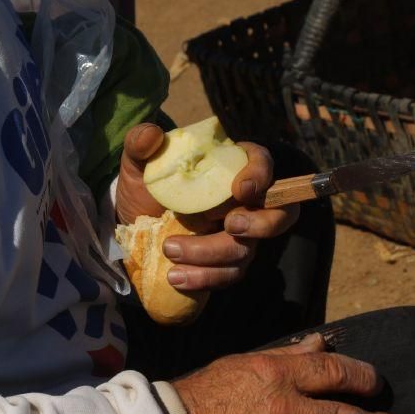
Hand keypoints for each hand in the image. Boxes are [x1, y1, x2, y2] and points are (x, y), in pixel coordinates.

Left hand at [116, 123, 299, 289]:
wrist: (133, 228)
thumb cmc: (144, 189)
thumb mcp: (137, 164)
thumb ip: (140, 143)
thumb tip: (151, 135)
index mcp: (229, 167)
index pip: (262, 163)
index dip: (260, 176)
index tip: (239, 190)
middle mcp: (244, 203)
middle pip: (281, 214)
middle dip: (261, 224)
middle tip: (229, 226)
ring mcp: (240, 236)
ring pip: (246, 250)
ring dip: (210, 254)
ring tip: (170, 250)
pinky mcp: (226, 264)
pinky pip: (228, 275)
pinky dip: (203, 278)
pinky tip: (175, 277)